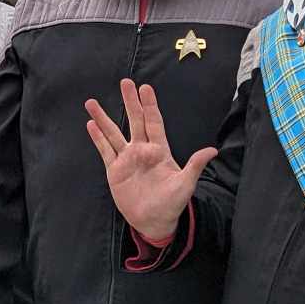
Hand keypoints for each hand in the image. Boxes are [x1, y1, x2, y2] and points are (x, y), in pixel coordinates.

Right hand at [84, 79, 216, 244]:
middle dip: (130, 102)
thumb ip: (195, 165)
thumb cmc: (173, 203)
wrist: (154, 221)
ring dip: (103, 118)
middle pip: (134, 121)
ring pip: (113, 133)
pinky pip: (105, 151)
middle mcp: (142, 151)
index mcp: (160, 150)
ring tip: (91, 102)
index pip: (154, 122)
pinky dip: (98, 138)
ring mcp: (127, 159)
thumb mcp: (186, 184)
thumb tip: (213, 150)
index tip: (145, 88)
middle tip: (125, 82)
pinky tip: (91, 125)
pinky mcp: (114, 170)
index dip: (150, 105)